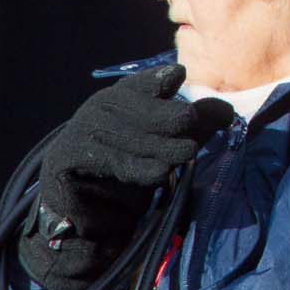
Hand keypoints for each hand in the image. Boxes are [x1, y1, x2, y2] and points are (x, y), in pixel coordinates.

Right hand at [17, 65, 232, 289]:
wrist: (89, 212)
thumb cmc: (133, 166)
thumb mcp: (170, 142)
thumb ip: (197, 124)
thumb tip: (228, 113)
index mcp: (122, 97)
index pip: (140, 83)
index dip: (157, 79)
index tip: (177, 76)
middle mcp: (96, 110)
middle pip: (132, 108)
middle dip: (165, 119)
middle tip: (191, 136)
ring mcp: (75, 134)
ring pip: (116, 137)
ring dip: (152, 150)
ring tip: (181, 159)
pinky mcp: (61, 163)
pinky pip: (98, 163)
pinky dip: (131, 169)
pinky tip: (156, 178)